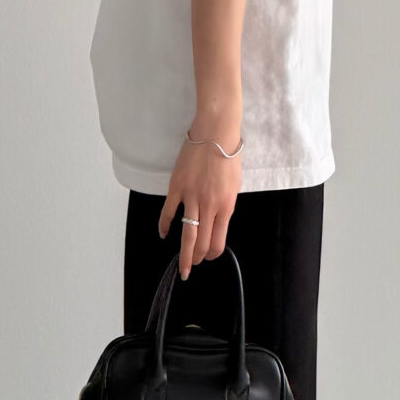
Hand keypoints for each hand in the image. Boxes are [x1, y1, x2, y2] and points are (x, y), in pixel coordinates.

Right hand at [158, 116, 242, 280]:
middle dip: (198, 259)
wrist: (216, 133)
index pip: (218, 241)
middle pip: (202, 243)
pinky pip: (168, 212)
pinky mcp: (177, 187)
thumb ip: (225, 206)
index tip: (209, 257)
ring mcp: (191, 197)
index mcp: (226, 207)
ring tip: (183, 266)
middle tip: (192, 266)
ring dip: (185, 254)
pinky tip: (164, 235)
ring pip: (187, 234)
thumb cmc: (228, 157)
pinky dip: (165, 226)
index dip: (213, 254)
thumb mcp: (234, 186)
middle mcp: (209, 206)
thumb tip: (216, 221)